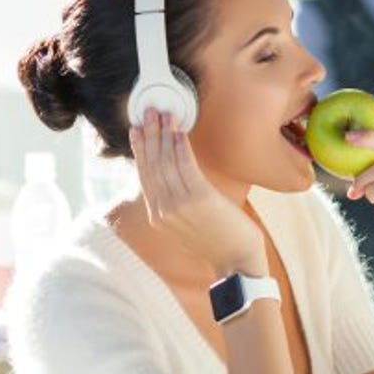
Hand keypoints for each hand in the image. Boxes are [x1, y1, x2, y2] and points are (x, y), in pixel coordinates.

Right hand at [129, 108, 264, 277]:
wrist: (237, 262)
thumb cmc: (219, 241)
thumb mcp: (189, 223)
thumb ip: (177, 203)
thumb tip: (177, 174)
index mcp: (158, 216)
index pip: (144, 176)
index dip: (140, 151)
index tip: (136, 130)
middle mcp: (162, 210)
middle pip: (152, 165)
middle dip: (149, 135)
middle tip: (148, 111)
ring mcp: (178, 205)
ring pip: (166, 162)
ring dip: (165, 135)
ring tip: (165, 114)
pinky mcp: (198, 199)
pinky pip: (186, 166)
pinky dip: (181, 147)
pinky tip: (180, 133)